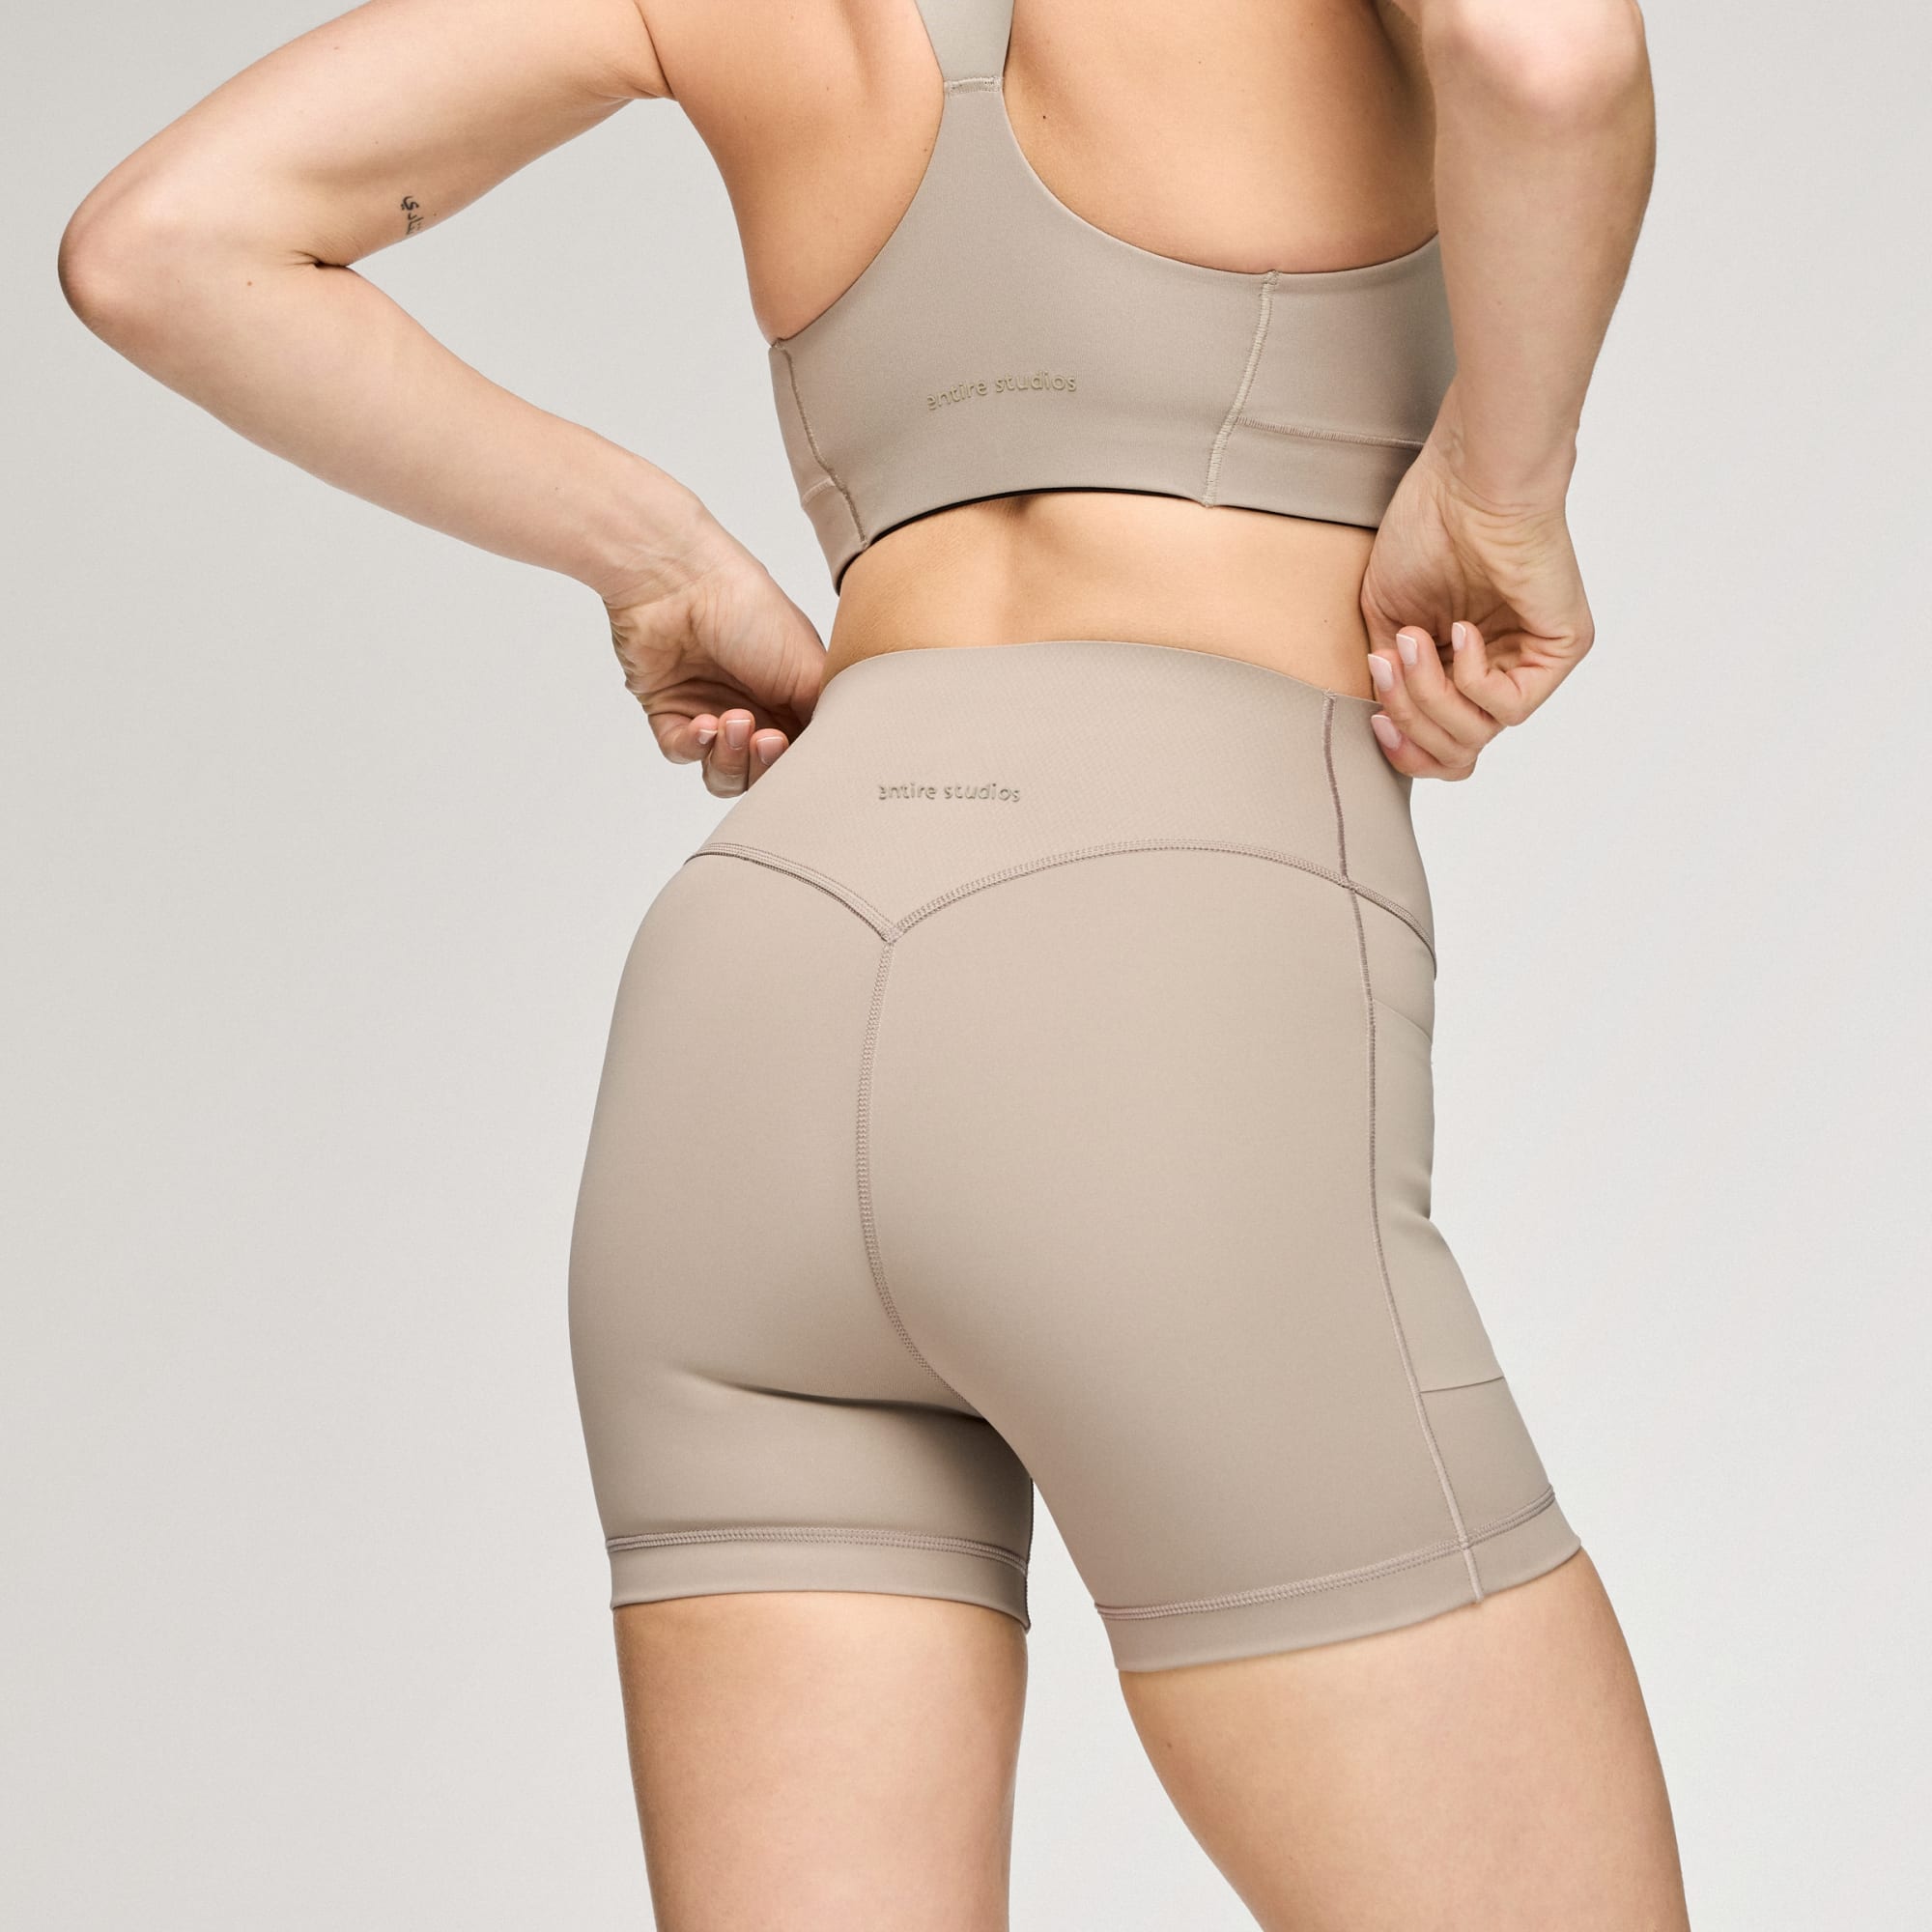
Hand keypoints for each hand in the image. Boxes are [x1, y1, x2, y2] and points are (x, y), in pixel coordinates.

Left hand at [603, 534, 826, 796]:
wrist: (681, 582)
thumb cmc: (749, 608)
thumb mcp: (811, 667)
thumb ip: (827, 718)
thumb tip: (835, 756)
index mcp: (790, 698)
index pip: (797, 755)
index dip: (795, 763)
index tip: (797, 748)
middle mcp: (751, 708)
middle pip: (760, 773)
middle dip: (762, 765)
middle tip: (765, 737)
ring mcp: (709, 712)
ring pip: (721, 772)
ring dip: (729, 757)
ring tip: (731, 722)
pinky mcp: (668, 712)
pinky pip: (681, 753)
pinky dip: (693, 745)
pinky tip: (702, 723)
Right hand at [1357, 439, 1593, 781]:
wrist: (1465, 483)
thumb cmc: (1426, 530)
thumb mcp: (1386, 620)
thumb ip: (1390, 677)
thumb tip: (1385, 724)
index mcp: (1460, 668)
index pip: (1441, 748)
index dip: (1403, 747)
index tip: (1374, 719)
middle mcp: (1500, 671)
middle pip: (1456, 753)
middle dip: (1410, 720)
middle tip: (1388, 666)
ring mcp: (1532, 663)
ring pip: (1477, 734)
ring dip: (1430, 693)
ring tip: (1413, 640)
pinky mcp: (1560, 649)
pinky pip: (1509, 707)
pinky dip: (1471, 677)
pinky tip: (1460, 629)